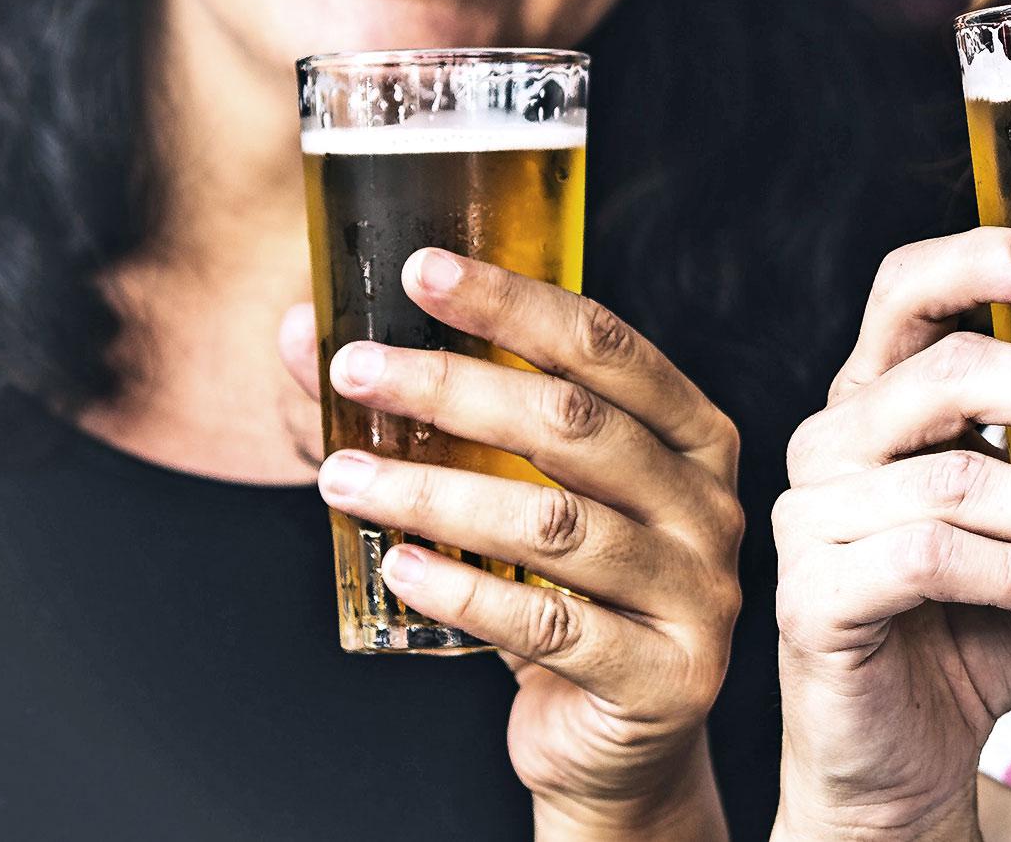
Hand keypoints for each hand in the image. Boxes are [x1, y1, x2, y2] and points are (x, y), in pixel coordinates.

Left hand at [279, 249, 741, 839]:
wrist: (621, 738)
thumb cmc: (568, 591)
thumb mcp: (518, 493)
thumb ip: (433, 416)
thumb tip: (302, 335)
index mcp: (693, 437)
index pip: (607, 346)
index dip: (512, 302)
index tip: (420, 271)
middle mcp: (708, 505)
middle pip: (576, 425)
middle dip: (452, 387)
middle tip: (353, 370)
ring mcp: (697, 593)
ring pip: (555, 523)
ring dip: (434, 492)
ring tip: (341, 479)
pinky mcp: (664, 676)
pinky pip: (549, 624)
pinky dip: (463, 590)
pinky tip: (397, 565)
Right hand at [771, 227, 1010, 839]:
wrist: (906, 752)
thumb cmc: (974, 626)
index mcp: (877, 401)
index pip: (906, 294)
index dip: (979, 259)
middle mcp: (831, 442)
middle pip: (943, 372)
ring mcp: (812, 518)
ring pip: (957, 477)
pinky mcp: (814, 594)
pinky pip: (933, 558)